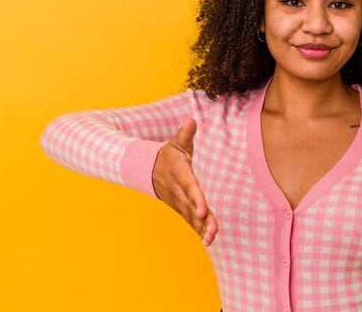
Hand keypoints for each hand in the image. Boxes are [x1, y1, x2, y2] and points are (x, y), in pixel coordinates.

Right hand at [152, 118, 217, 245]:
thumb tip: (192, 120)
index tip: (203, 210)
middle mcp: (178, 191)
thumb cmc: (168, 155)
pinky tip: (209, 240)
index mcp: (180, 174)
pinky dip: (198, 230)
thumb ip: (185, 134)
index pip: (190, 188)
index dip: (196, 199)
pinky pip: (190, 221)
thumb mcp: (176, 143)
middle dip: (203, 220)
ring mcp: (178, 202)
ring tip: (212, 239)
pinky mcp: (180, 208)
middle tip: (214, 232)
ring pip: (191, 217)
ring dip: (202, 229)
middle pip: (192, 207)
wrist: (147, 170)